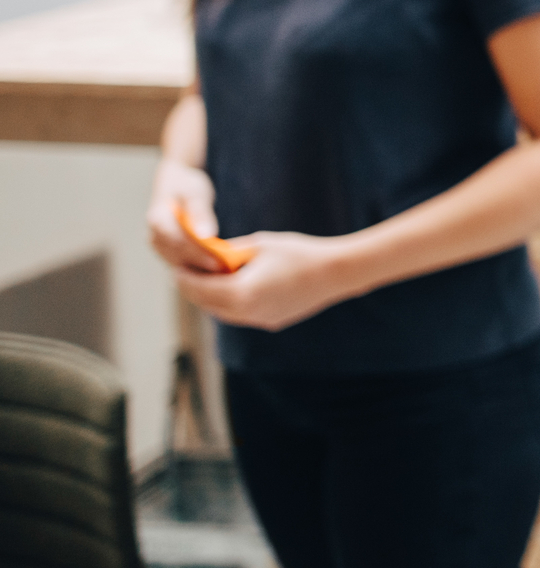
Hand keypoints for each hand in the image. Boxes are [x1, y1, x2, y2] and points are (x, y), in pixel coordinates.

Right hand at [148, 159, 223, 272]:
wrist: (175, 183)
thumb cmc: (187, 185)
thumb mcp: (196, 193)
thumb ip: (200, 214)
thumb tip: (206, 235)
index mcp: (158, 220)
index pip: (178, 243)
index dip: (198, 254)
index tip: (219, 261)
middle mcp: (154, 236)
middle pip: (178, 256)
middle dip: (202, 264)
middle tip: (226, 271)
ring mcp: (159, 245)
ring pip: (179, 263)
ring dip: (200, 268)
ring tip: (224, 271)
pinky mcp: (166, 251)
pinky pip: (182, 262)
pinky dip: (198, 265)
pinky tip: (217, 268)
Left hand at [172, 231, 361, 331]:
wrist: (336, 273)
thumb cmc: (298, 253)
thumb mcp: (259, 245)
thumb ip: (229, 252)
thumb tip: (209, 254)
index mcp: (239, 293)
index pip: (199, 289)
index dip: (184, 277)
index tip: (175, 266)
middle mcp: (246, 313)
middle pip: (207, 305)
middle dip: (194, 289)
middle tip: (186, 273)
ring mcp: (260, 320)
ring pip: (223, 313)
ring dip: (212, 298)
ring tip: (208, 281)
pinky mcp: (272, 322)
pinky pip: (242, 315)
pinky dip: (231, 303)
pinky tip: (234, 288)